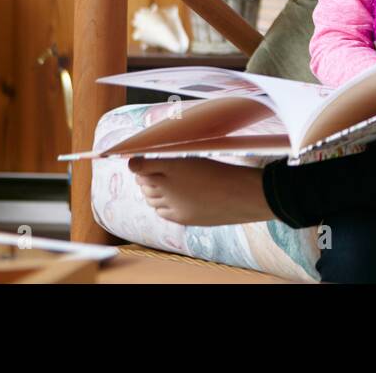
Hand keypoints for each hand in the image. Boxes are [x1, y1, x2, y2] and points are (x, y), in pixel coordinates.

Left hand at [128, 156, 270, 225]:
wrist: (241, 195)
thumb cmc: (223, 170)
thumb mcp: (198, 158)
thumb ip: (173, 161)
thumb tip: (151, 162)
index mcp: (173, 165)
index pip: (140, 166)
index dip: (136, 163)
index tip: (134, 160)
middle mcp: (169, 185)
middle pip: (143, 183)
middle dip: (143, 177)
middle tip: (146, 171)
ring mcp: (174, 203)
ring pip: (150, 198)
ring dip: (149, 191)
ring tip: (156, 185)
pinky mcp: (180, 217)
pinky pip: (161, 211)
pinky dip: (159, 205)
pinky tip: (166, 200)